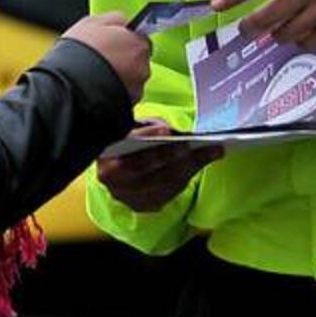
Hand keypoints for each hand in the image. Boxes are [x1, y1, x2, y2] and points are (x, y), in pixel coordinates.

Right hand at [64, 12, 151, 102]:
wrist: (67, 88)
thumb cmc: (78, 53)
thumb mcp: (91, 23)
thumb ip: (114, 19)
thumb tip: (125, 21)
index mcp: (138, 43)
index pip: (140, 38)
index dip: (125, 40)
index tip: (112, 43)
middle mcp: (143, 67)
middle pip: (138, 60)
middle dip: (125, 59)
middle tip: (102, 59)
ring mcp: (136, 89)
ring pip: (132, 79)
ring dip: (120, 77)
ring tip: (98, 75)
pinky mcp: (128, 106)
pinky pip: (124, 96)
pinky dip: (116, 92)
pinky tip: (98, 88)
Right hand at [96, 119, 221, 211]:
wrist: (114, 168)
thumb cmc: (125, 141)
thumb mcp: (128, 125)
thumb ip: (139, 118)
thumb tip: (157, 111)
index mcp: (104, 155)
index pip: (124, 145)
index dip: (146, 136)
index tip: (167, 129)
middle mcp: (112, 180)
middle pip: (147, 167)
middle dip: (176, 154)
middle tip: (201, 144)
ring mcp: (126, 196)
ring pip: (161, 183)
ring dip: (190, 167)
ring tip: (211, 152)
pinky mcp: (141, 205)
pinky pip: (168, 193)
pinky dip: (185, 178)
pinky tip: (199, 165)